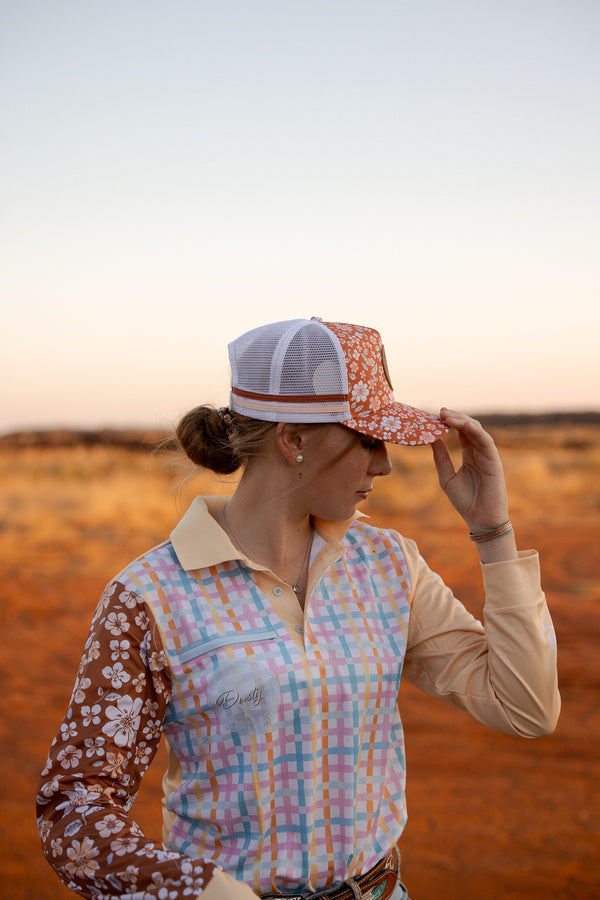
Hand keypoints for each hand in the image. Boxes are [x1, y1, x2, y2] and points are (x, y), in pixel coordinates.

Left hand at [431, 408, 509, 531]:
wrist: (480, 520)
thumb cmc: (465, 501)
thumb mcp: (447, 477)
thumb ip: (441, 458)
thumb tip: (431, 439)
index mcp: (469, 455)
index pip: (460, 432)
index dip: (449, 422)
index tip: (434, 415)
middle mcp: (479, 452)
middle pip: (468, 427)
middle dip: (454, 417)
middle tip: (439, 411)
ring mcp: (488, 455)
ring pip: (477, 430)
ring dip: (462, 421)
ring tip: (446, 416)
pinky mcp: (494, 461)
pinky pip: (486, 441)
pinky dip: (475, 431)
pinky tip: (463, 425)